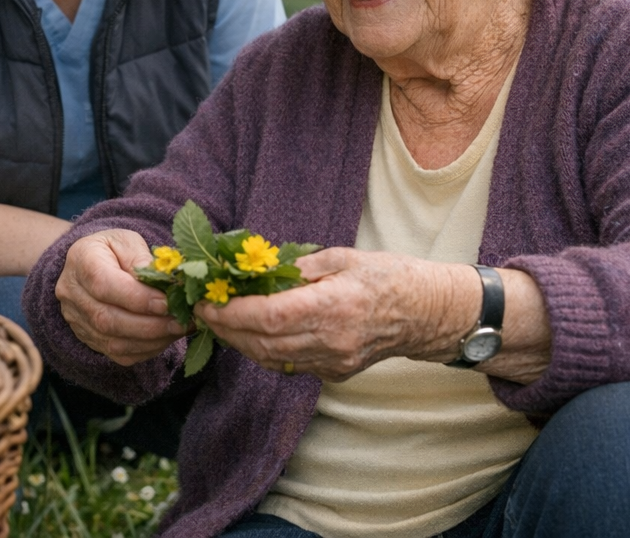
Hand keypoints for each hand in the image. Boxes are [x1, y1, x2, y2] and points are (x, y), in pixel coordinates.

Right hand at [55, 230, 189, 365]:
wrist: (90, 264)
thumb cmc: (113, 249)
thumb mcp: (128, 241)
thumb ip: (143, 260)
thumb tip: (165, 285)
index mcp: (81, 259)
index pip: (104, 285)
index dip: (137, 299)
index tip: (167, 303)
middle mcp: (72, 293)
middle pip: (106, 319)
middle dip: (149, 325)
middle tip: (181, 321)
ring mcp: (77, 320)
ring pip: (113, 342)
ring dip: (151, 340)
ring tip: (178, 329)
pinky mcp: (89, 339)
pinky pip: (118, 354)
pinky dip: (146, 349)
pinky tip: (165, 337)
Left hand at [194, 248, 475, 381]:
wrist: (426, 313)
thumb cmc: (387, 276)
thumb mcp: (342, 257)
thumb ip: (297, 267)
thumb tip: (257, 271)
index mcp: (334, 306)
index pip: (268, 318)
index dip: (231, 314)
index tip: (206, 303)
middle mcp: (332, 341)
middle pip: (262, 343)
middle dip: (225, 329)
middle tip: (202, 310)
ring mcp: (334, 362)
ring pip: (270, 359)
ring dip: (239, 342)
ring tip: (219, 320)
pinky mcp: (335, 373)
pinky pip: (287, 365)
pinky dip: (262, 350)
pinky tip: (250, 332)